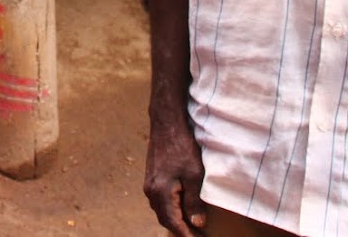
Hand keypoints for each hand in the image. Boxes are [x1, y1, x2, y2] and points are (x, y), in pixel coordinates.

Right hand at [143, 112, 206, 235]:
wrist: (167, 123)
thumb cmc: (182, 146)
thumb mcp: (194, 175)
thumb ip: (194, 201)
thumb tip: (196, 223)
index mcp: (160, 192)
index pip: (173, 223)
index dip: (186, 235)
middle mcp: (151, 190)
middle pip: (165, 219)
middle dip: (180, 230)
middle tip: (198, 235)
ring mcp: (149, 183)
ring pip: (161, 210)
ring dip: (175, 219)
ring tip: (192, 225)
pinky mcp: (152, 177)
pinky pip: (160, 200)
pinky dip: (170, 208)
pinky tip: (182, 207)